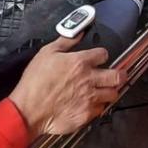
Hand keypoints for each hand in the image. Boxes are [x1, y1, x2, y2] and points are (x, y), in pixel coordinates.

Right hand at [8, 35, 126, 136]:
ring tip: (104, 90)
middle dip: (119, 74)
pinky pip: (101, 109)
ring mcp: (89, 98)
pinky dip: (98, 106)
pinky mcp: (87, 114)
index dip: (102, 55)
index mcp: (79, 62)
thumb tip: (78, 32)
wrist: (28, 110)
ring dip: (110, 91)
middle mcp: (88, 80)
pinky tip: (91, 103)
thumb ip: (66, 41)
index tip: (100, 59)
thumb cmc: (34, 82)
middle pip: (117, 75)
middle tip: (117, 75)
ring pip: (113, 94)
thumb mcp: (46, 53)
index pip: (104, 54)